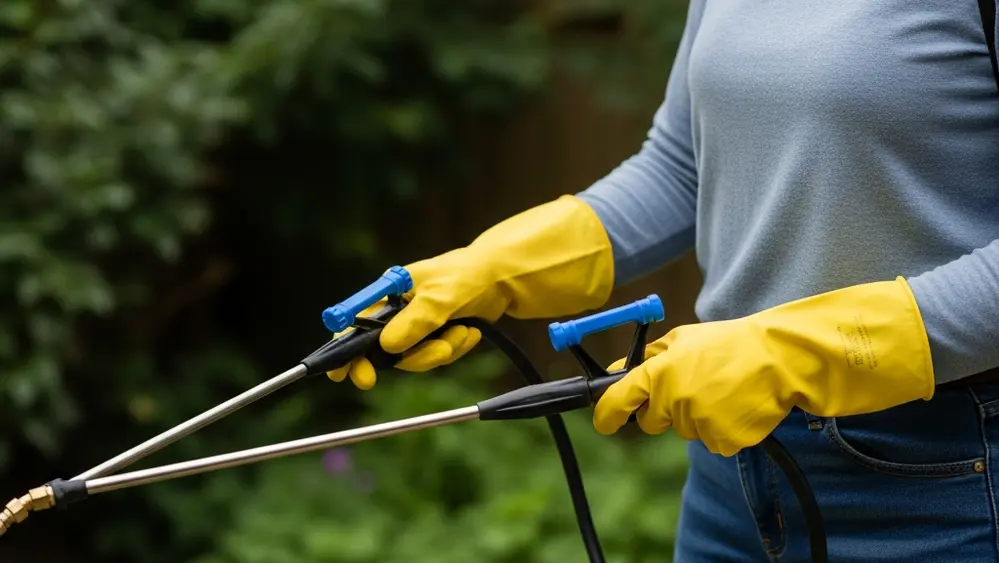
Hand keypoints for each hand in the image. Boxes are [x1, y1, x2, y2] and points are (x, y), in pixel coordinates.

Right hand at [328, 195, 614, 388]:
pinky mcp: (441, 333)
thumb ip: (416, 320)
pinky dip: (455, 349)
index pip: (356, 322)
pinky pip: (438, 355)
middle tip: (415, 365)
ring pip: (414, 357)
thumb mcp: (445, 296)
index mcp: (393, 291)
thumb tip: (386, 347)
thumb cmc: (474, 273)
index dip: (344, 349)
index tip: (342, 375)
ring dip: (438, 353)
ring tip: (462, 334)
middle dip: (405, 358)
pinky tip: (471, 333)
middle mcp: (403, 307)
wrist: (511, 277)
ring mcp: (422, 322)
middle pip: (382, 348)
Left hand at [592, 277, 935, 455]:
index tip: (603, 422)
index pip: (618, 400)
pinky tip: (734, 405)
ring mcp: (697, 424)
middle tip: (690, 388)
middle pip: (650, 422)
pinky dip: (720, 428)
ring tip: (722, 389)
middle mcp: (673, 401)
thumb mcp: (682, 339)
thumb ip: (647, 356)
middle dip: (661, 411)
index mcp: (658, 373)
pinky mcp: (721, 441)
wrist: (778, 360)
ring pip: (684, 430)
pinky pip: (710, 441)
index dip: (606, 414)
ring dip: (696, 415)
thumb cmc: (728, 344)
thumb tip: (617, 371)